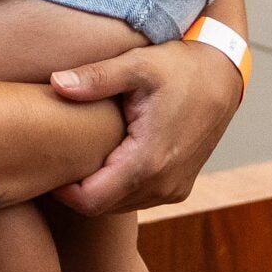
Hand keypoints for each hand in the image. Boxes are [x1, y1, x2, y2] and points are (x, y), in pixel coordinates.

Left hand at [47, 39, 244, 214]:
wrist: (223, 75)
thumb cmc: (179, 67)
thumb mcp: (136, 65)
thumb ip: (95, 78)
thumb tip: (56, 84)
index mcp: (149, 161)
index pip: (91, 200)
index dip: (62, 188)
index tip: (49, 160)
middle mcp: (163, 185)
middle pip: (102, 206)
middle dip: (76, 187)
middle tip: (57, 155)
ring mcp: (174, 189)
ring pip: (120, 205)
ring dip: (98, 187)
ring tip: (79, 153)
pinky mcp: (179, 186)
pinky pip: (138, 198)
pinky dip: (118, 185)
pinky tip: (106, 156)